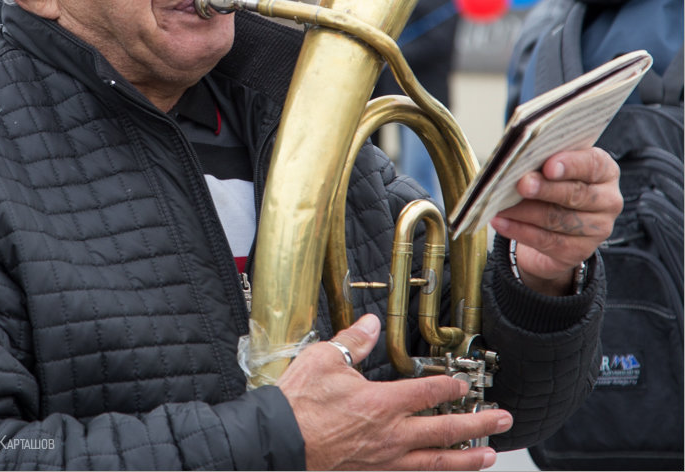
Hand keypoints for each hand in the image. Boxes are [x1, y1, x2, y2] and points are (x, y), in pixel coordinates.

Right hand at [277, 314, 512, 469]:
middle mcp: (390, 435)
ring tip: (488, 456)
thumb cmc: (300, 402)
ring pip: (434, 462)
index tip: (465, 385)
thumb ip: (354, 341)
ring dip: (466, 459)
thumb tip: (372, 324)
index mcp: (381, 403)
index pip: (428, 394)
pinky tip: (442, 471)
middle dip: (478, 425)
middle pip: (444, 432)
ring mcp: (383, 459)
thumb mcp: (325, 359)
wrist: (279, 441)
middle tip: (501, 421)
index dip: (451, 388)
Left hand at [490, 147, 621, 295]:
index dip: (570, 165)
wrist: (552, 224)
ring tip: (500, 205)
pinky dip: (520, 230)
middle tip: (521, 185)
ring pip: (558, 219)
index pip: (592, 164)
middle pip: (576, 194)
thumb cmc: (552, 184)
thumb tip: (517, 163)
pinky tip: (500, 222)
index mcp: (604, 171)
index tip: (548, 166)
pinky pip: (548, 241)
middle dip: (545, 189)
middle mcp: (608, 200)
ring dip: (525, 212)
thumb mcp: (551, 167)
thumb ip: (542, 163)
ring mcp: (597, 228)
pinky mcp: (579, 251)